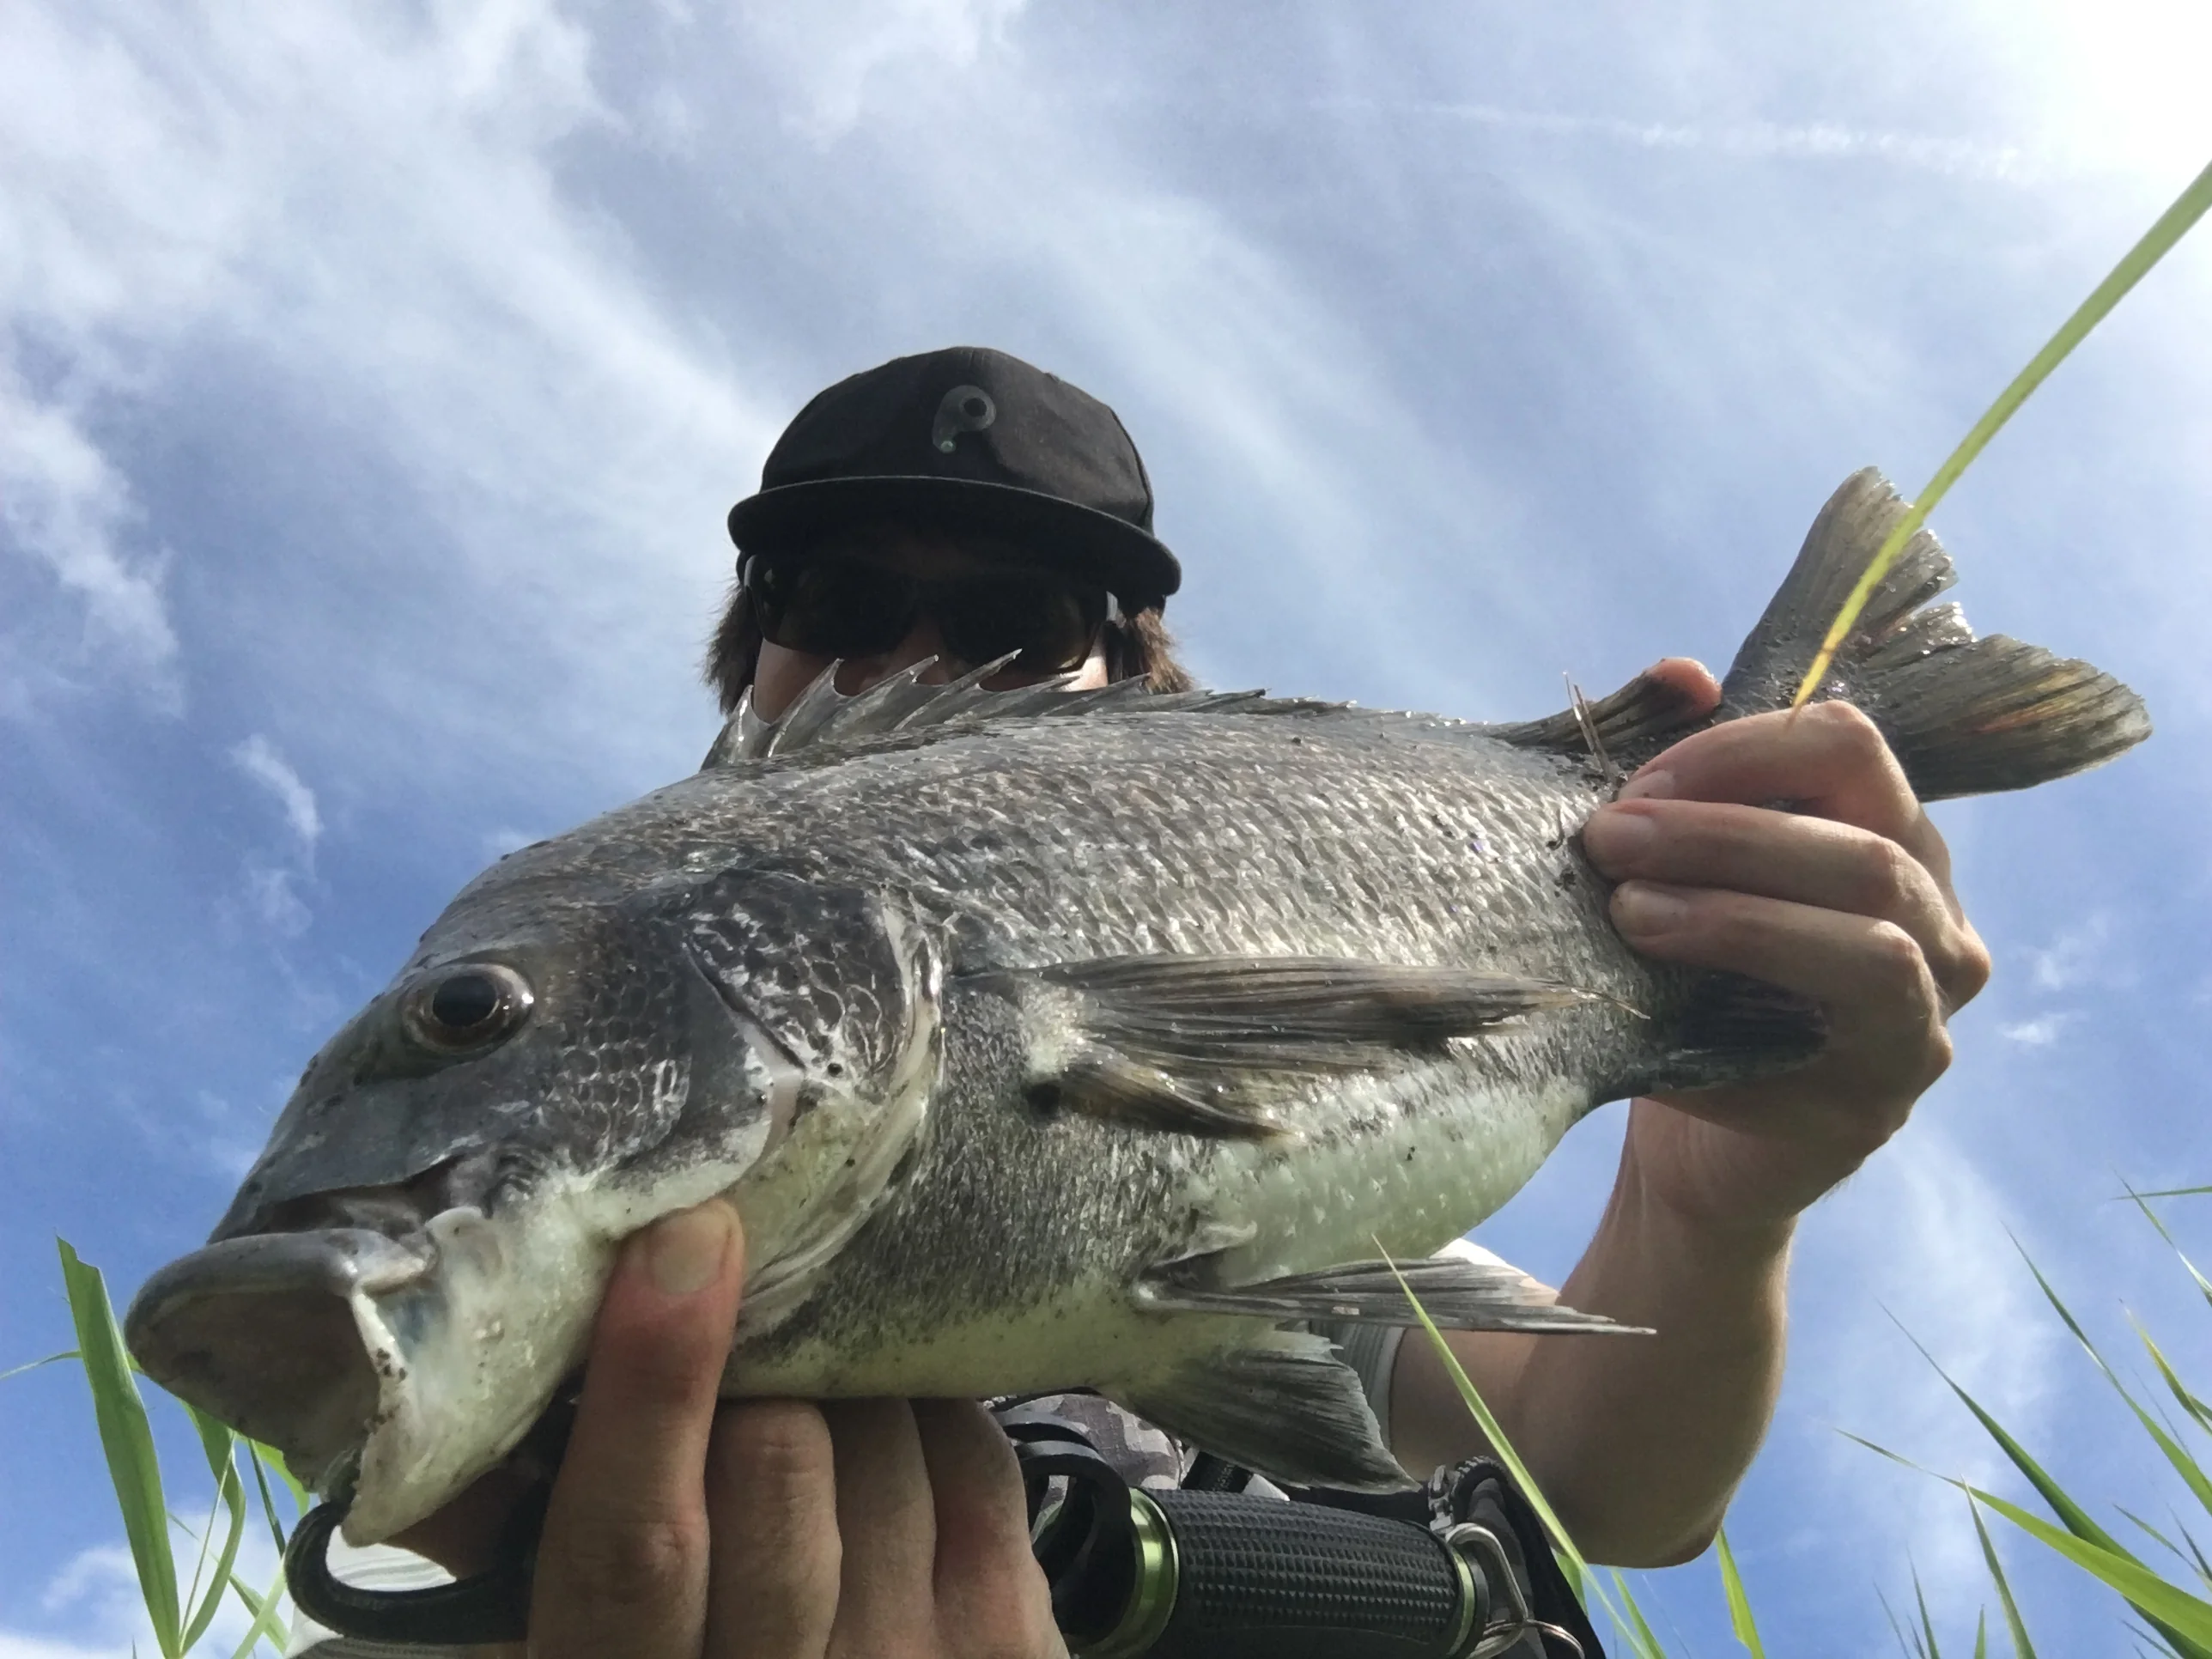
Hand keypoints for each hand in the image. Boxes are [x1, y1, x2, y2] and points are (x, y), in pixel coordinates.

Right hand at [395, 1203, 1065, 1657]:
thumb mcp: (547, 1644)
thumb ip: (496, 1538)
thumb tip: (440, 1390)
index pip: (636, 1541)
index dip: (655, 1382)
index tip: (678, 1237)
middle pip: (779, 1458)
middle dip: (761, 1354)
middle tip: (747, 1288)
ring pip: (883, 1438)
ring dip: (845, 1371)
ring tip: (815, 1355)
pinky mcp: (1014, 1640)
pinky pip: (976, 1455)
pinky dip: (929, 1405)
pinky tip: (890, 1406)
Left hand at [1579, 661, 1990, 1232]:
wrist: (1687, 1142)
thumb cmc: (1686, 979)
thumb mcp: (1679, 872)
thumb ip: (1681, 781)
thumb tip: (1679, 673)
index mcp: (1895, 840)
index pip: (1852, 748)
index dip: (1740, 750)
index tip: (1637, 781)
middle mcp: (1939, 928)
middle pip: (1863, 849)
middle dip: (1722, 832)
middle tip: (1607, 838)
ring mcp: (1919, 1028)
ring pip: (1871, 948)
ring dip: (1738, 919)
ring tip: (1629, 913)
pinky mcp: (1871, 1111)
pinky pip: (1821, 1057)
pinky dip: (1723, 1026)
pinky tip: (1642, 1017)